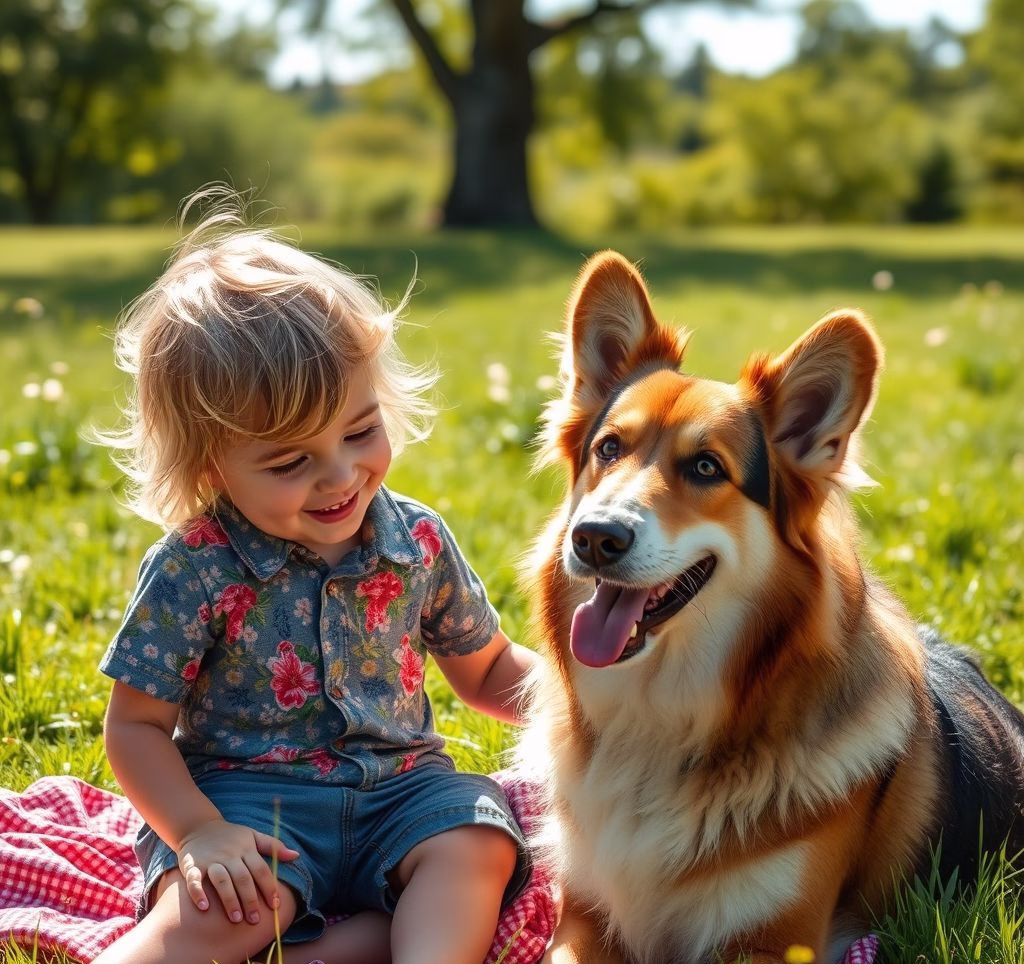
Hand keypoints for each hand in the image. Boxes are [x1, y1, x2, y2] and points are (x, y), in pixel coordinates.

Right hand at [176, 818, 299, 923]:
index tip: (275, 906)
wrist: (198, 827)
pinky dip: (198, 893)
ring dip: (229, 899)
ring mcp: (211, 860)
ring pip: (221, 880)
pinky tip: (204, 907)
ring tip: (236, 919)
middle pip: (242, 878)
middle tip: (255, 920)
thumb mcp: (253, 836)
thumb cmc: (231, 836)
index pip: (261, 869)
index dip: (269, 887)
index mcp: (246, 849)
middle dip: (250, 899)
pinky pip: (194, 879)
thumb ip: (273, 846)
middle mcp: (229, 855)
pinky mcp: (192, 865)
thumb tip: (296, 856)